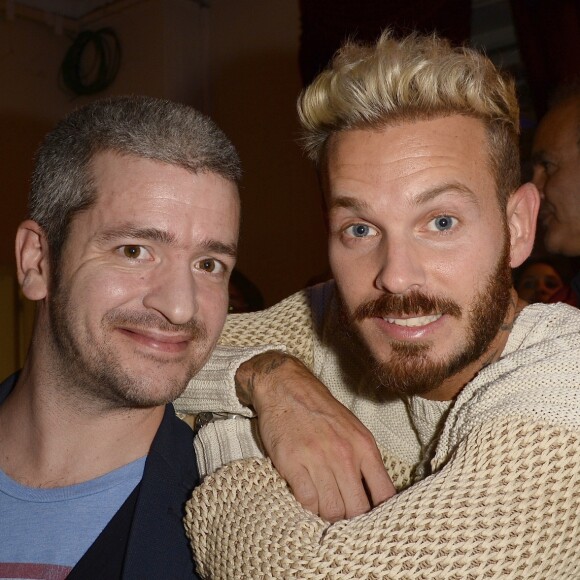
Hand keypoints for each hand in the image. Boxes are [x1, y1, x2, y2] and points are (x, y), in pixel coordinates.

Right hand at [235, 351, 395, 521]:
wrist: (286, 387)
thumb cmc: (321, 411)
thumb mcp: (354, 430)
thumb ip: (365, 462)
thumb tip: (375, 498)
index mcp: (364, 447)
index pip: (384, 495)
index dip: (380, 517)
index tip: (372, 524)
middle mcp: (344, 455)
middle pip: (357, 510)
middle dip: (351, 523)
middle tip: (343, 523)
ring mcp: (318, 459)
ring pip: (332, 510)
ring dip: (327, 516)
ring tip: (323, 512)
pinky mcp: (293, 462)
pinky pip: (307, 501)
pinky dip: (307, 508)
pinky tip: (306, 500)